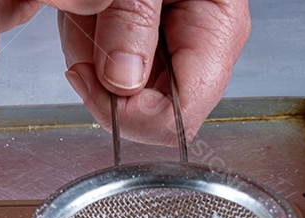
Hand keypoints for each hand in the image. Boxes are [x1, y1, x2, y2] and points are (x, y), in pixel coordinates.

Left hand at [60, 0, 250, 143]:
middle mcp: (201, 46)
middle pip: (152, 111)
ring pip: (126, 95)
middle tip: (88, 36)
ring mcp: (175, 47)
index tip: (99, 87)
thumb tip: (123, 82)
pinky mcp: (148, 44)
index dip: (137, 116)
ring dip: (95, 61)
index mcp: (216, 29)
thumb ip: (133, 22)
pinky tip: (91, 16)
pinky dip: (91, 48)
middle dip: (109, 84)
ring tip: (91, 14)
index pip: (182, 116)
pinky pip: (113, 70)